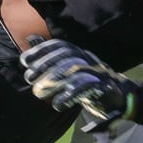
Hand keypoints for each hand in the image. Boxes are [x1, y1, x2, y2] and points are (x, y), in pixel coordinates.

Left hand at [20, 36, 137, 126]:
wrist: (117, 97)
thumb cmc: (88, 81)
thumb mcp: (68, 69)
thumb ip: (51, 54)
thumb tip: (32, 38)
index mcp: (80, 53)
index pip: (61, 46)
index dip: (42, 51)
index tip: (24, 61)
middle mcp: (89, 58)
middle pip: (66, 56)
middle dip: (45, 65)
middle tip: (28, 78)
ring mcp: (98, 72)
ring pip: (75, 71)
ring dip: (54, 82)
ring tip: (38, 93)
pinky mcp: (104, 87)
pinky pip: (86, 88)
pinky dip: (69, 96)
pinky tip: (57, 105)